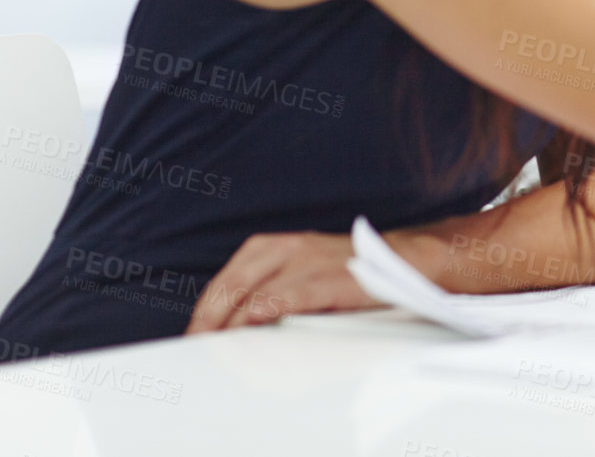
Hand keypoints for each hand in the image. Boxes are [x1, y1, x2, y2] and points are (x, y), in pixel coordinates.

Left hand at [186, 232, 378, 333]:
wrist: (401, 261)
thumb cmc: (345, 272)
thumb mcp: (299, 269)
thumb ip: (267, 288)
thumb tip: (233, 324)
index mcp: (273, 246)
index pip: (226, 279)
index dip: (205, 310)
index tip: (194, 336)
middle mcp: (287, 248)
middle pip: (233, 285)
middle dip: (210, 320)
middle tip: (198, 347)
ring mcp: (308, 262)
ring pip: (255, 294)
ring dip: (233, 325)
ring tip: (220, 348)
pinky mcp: (328, 279)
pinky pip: (289, 296)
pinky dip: (267, 310)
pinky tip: (253, 323)